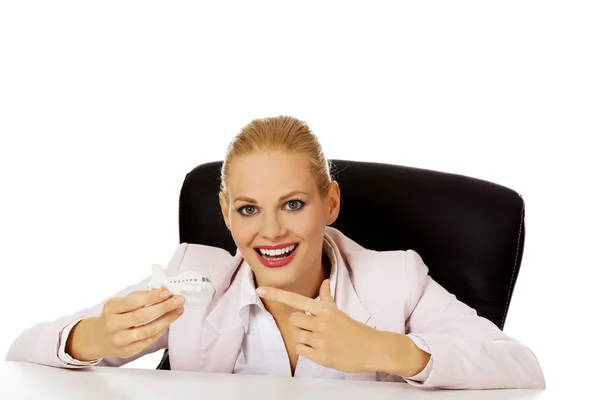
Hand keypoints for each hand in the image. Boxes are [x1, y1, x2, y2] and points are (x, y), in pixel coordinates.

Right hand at [70, 289, 184, 359]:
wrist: (98, 337)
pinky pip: (148, 340)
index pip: (132, 302)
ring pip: (147, 330)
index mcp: (111, 308)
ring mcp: (119, 340)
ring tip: (178, 311)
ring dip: (166, 320)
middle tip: (178, 300)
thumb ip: (138, 297)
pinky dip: (161, 330)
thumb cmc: (114, 316)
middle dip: (164, 307)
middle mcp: (113, 325)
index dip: (151, 297)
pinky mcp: (127, 350)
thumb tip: (162, 292)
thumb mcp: (119, 303)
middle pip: (142, 316)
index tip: (166, 292)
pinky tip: (168, 322)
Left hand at [256, 279, 378, 372]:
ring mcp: (321, 340)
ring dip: (303, 338)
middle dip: (300, 325)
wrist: (372, 348)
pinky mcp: (322, 356)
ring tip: (318, 340)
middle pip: (293, 320)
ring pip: (296, 336)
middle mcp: (321, 323)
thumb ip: (327, 298)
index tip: (260, 290)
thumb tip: (324, 282)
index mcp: (324, 309)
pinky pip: (301, 350)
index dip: (276, 294)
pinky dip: (306, 350)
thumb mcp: (339, 311)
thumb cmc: (354, 330)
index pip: (296, 299)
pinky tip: (319, 349)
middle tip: (313, 329)